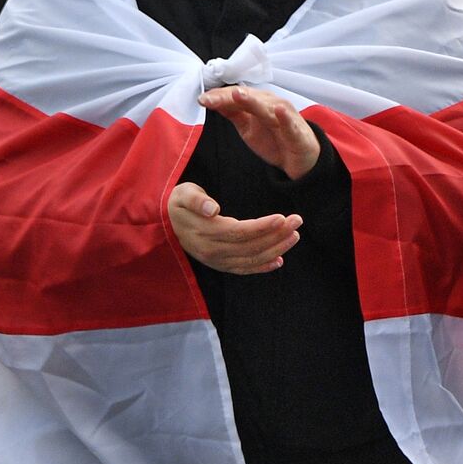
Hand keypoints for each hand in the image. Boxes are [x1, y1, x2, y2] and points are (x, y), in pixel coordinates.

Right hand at [167, 181, 300, 274]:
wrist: (165, 222)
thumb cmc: (179, 203)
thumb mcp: (183, 194)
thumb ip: (196, 200)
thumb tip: (212, 208)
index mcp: (204, 232)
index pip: (239, 232)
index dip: (262, 227)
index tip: (282, 217)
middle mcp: (211, 250)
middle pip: (250, 247)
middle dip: (277, 235)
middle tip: (297, 221)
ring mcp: (215, 260)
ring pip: (250, 259)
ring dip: (275, 250)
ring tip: (295, 236)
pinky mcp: (218, 264)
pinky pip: (242, 269)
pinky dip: (261, 267)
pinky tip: (279, 261)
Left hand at [200, 85, 321, 180]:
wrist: (300, 159)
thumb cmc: (275, 139)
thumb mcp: (247, 126)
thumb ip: (232, 112)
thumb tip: (210, 100)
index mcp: (259, 103)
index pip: (237, 95)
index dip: (219, 96)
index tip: (201, 99)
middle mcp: (272, 105)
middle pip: (248, 97)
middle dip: (228, 97)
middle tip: (209, 99)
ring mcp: (285, 117)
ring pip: (266, 107)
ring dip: (253, 100)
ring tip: (238, 95)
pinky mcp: (296, 132)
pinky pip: (290, 124)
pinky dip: (285, 117)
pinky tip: (279, 110)